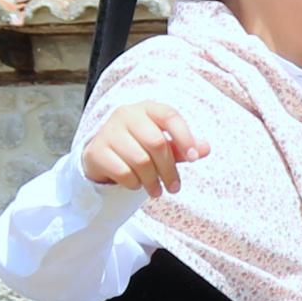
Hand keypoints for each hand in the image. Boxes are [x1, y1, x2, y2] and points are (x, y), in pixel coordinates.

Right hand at [78, 100, 206, 195]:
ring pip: (140, 160)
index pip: (170, 116)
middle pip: (156, 143)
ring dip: (152, 181)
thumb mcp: (163, 146)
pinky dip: (134, 184)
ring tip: (157, 192)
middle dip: (169, 170)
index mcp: (147, 108)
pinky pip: (123, 172)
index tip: (194, 159)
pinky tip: (136, 185)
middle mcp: (126, 114)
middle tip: (174, 188)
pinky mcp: (96, 151)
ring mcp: (108, 131)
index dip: (184, 137)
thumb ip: (184, 147)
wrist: (102, 156)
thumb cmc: (139, 147)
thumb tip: (206, 148)